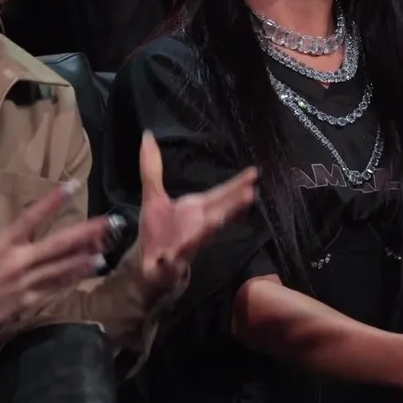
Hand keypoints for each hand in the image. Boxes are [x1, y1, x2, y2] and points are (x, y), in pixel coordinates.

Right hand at [0, 180, 109, 331]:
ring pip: (61, 269)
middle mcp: (19, 262)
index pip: (32, 217)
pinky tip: (88, 272)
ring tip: (105, 250)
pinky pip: (55, 288)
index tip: (73, 185)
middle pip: (57, 245)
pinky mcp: (29, 301)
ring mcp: (26, 283)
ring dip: (83, 259)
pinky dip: (72, 280)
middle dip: (83, 233)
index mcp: (3, 244)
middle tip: (107, 223)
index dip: (53, 201)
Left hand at [136, 132, 256, 289]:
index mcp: (196, 210)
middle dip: (232, 206)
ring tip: (217, 220)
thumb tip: (147, 136)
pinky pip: (170, 264)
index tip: (255, 173)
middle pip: (218, 214)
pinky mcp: (168, 266)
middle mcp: (197, 227)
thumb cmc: (160, 231)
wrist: (150, 267)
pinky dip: (170, 262)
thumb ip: (152, 168)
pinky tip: (168, 258)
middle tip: (250, 194)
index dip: (237, 185)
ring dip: (207, 231)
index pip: (221, 195)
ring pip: (200, 238)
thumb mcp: (153, 197)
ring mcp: (185, 247)